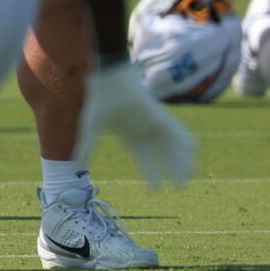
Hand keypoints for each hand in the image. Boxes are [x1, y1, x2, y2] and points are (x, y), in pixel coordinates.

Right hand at [80, 61, 197, 189]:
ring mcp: (154, 124)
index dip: (151, 174)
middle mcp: (145, 132)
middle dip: (172, 171)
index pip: (144, 160)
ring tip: (191, 173)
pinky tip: (193, 148)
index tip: (157, 189)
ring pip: (172, 145)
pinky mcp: (159, 115)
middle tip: (182, 188)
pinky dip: (184, 138)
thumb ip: (86, 145)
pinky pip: (175, 128)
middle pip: (162, 156)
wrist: (108, 80)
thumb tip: (76, 162)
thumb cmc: (99, 102)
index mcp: (130, 137)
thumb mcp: (90, 128)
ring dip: (182, 158)